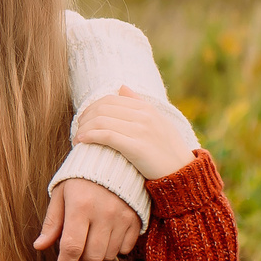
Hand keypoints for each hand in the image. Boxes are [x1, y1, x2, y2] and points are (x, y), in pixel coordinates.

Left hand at [35, 176, 142, 260]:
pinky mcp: (136, 219)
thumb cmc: (81, 178)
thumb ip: (52, 222)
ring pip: (108, 255)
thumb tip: (39, 246)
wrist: (114, 159)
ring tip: (89, 239)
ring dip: (96, 254)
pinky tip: (106, 234)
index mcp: (80, 206)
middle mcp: (103, 214)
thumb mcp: (61, 194)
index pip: (71, 247)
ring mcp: (123, 217)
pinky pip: (125, 248)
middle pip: (92, 257)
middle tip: (74, 250)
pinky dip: (114, 248)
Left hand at [74, 86, 196, 180]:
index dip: (91, 109)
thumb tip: (121, 87)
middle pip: (102, 109)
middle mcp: (143, 116)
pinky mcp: (137, 147)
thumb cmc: (167, 150)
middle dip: (84, 119)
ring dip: (83, 129)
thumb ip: (138, 104)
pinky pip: (106, 136)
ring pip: (101, 121)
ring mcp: (141, 131)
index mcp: (146, 108)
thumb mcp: (157, 122)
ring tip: (77, 139)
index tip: (83, 121)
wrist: (183, 173)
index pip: (109, 100)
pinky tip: (81, 141)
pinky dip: (90, 136)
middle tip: (77, 130)